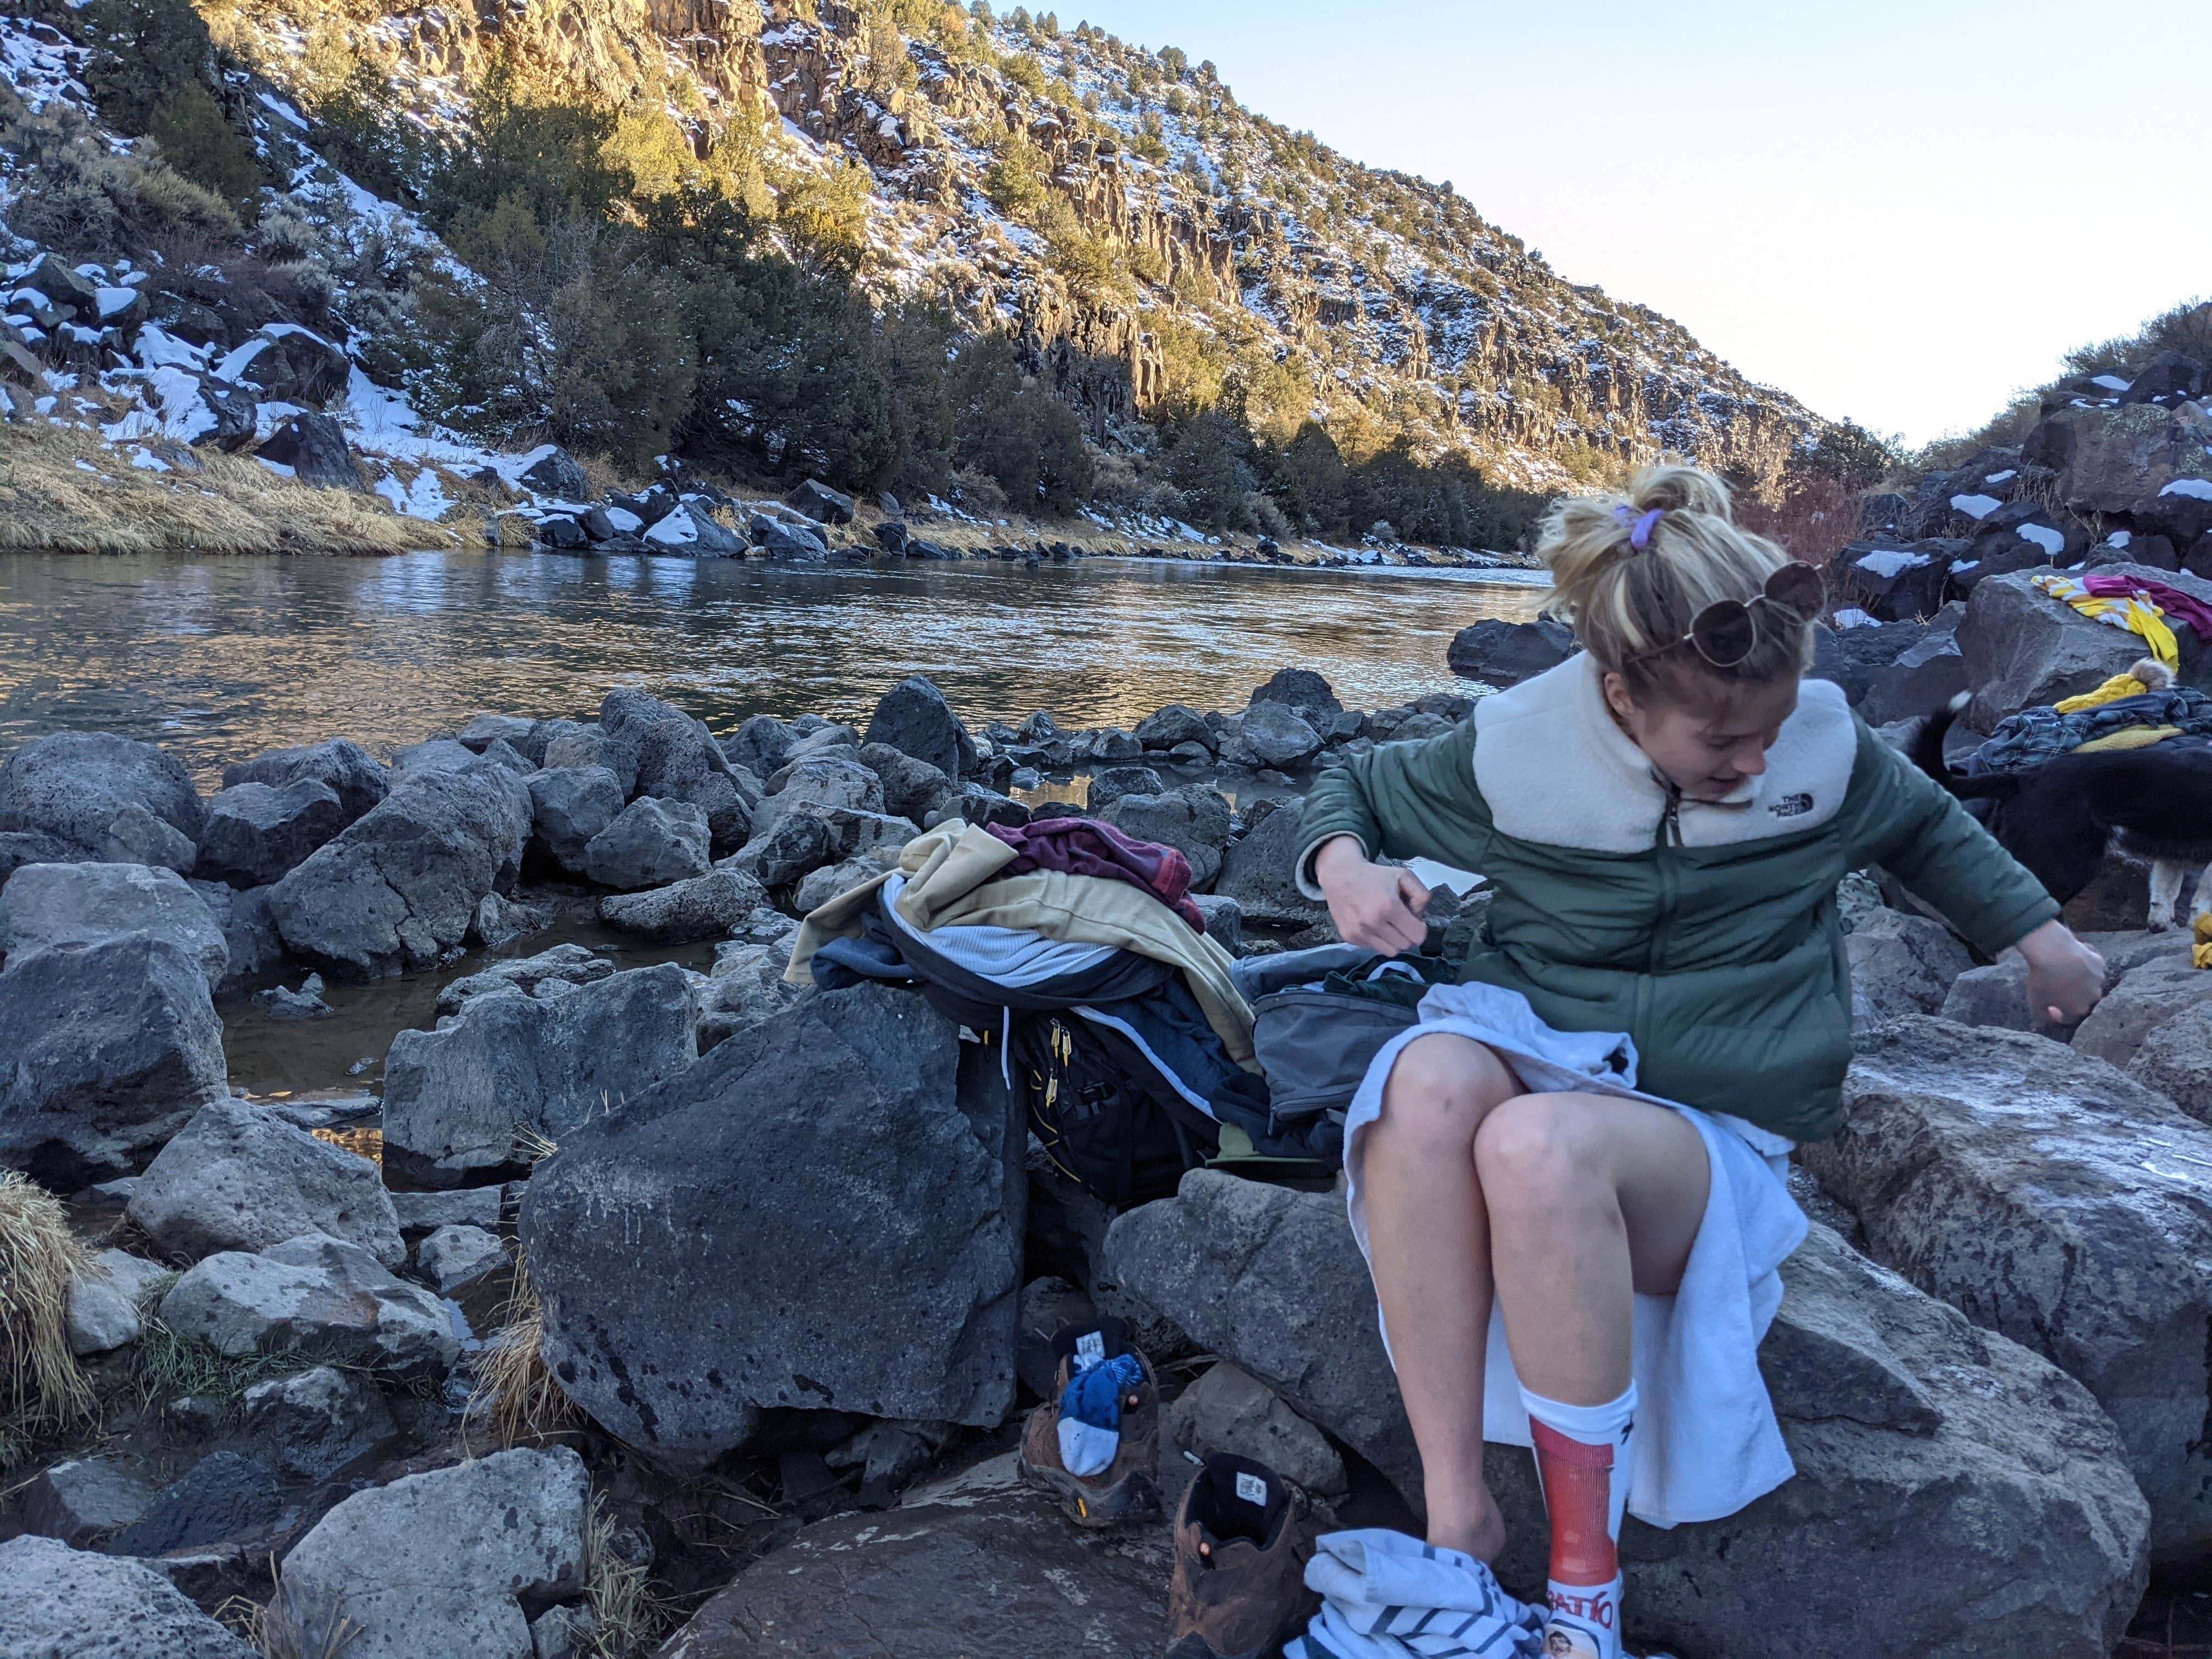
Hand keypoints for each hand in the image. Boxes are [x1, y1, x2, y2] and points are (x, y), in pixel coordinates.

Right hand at [1314, 836, 1429, 953]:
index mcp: (1389, 906)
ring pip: (1390, 951)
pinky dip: (1377, 940)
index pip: (1417, 935)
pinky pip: (1373, 948)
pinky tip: (1372, 925)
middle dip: (1406, 934)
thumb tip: (1419, 917)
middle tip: (1399, 920)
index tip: (1414, 920)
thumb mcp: (1404, 875)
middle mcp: (1373, 922)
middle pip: (1405, 945)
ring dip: (1393, 940)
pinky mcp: (1349, 937)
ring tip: (1387, 924)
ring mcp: (1359, 932)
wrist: (1339, 876)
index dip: (1420, 928)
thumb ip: (1421, 895)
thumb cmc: (1374, 876)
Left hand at [2016, 919, 2105, 1024]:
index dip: (2058, 1011)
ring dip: (2080, 979)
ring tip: (2064, 969)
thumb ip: (2042, 1016)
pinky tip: (2073, 958)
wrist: (2052, 953)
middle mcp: (2093, 997)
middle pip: (2082, 999)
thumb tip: (2048, 1019)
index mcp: (2079, 1009)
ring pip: (2089, 982)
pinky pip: (2093, 965)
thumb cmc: (2042, 979)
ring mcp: (2098, 979)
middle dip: (2071, 995)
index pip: (2070, 1017)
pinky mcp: (2100, 963)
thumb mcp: (2035, 1003)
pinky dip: (2085, 963)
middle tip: (2056, 984)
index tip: (2049, 1003)